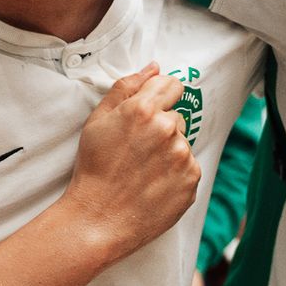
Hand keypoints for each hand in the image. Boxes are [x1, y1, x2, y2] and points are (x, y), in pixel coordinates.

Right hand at [58, 65, 200, 268]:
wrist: (98, 218)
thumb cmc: (94, 168)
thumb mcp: (98, 120)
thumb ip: (127, 87)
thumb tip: (154, 67)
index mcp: (144, 109)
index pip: (172, 85)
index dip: (160, 96)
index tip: (151, 111)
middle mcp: (167, 129)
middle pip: (175, 117)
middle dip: (160, 128)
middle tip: (137, 150)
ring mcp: (182, 156)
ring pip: (181, 142)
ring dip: (168, 152)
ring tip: (143, 170)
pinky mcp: (192, 180)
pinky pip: (189, 166)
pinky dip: (175, 174)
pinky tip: (154, 184)